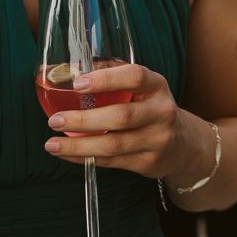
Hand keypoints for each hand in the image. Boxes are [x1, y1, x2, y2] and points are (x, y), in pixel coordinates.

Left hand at [42, 63, 207, 181]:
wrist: (184, 143)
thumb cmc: (151, 109)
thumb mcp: (144, 90)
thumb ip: (115, 81)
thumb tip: (70, 74)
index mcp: (157, 86)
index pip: (135, 76)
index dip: (106, 79)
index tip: (78, 84)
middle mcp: (162, 111)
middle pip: (121, 116)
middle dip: (83, 120)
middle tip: (55, 120)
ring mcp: (158, 139)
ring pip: (114, 144)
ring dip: (78, 145)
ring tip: (52, 144)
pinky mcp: (149, 162)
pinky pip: (112, 162)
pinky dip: (85, 158)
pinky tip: (67, 154)